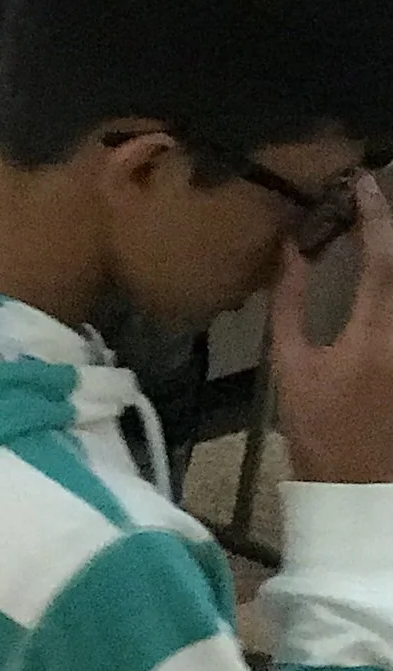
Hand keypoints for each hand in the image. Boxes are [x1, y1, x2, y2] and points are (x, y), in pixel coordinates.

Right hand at [272, 175, 392, 484]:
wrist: (364, 488)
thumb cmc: (320, 432)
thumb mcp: (290, 369)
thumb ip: (289, 306)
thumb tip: (289, 252)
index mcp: (372, 338)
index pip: (381, 261)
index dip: (374, 215)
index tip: (360, 182)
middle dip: (391, 227)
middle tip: (372, 198)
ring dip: (391, 257)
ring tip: (374, 235)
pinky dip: (390, 284)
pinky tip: (380, 274)